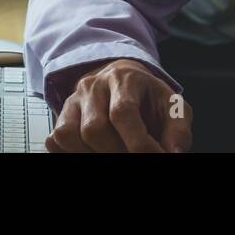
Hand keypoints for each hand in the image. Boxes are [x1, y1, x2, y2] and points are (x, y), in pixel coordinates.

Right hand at [45, 59, 191, 152]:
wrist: (121, 78)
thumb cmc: (147, 97)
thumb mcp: (171, 106)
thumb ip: (178, 129)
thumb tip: (174, 153)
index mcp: (124, 79)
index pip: (123, 112)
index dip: (138, 144)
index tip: (155, 157)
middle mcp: (93, 85)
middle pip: (95, 129)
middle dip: (116, 152)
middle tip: (133, 154)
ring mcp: (74, 99)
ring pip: (70, 135)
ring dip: (93, 154)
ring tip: (114, 151)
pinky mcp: (61, 113)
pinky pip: (55, 140)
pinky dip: (72, 152)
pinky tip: (93, 150)